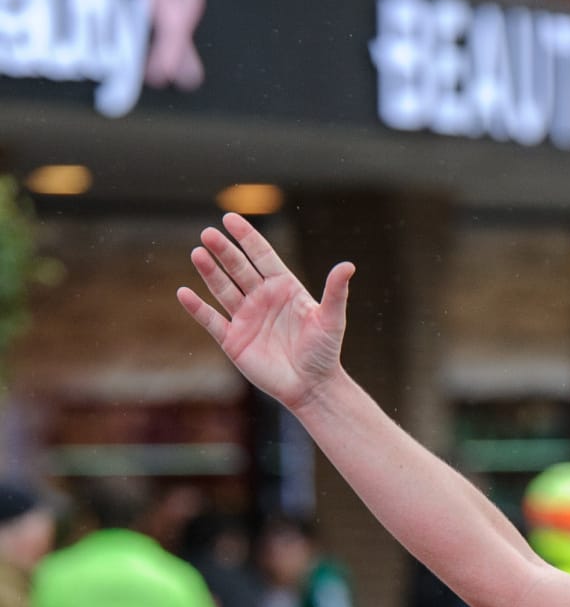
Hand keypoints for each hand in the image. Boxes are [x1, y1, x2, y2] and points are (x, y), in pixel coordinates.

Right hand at [177, 214, 353, 413]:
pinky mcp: (233, 340)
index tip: (230, 218)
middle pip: (238, 268)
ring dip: (210, 272)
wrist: (313, 388)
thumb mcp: (331, 320)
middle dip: (224, 251)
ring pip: (223, 289)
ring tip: (198, 253)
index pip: (261, 254)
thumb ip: (336, 292)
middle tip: (209, 234)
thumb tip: (348, 265)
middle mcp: (261, 298)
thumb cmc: (324, 353)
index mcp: (283, 287)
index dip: (246, 237)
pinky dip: (198, 308)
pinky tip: (184, 293)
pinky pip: (212, 321)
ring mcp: (245, 317)